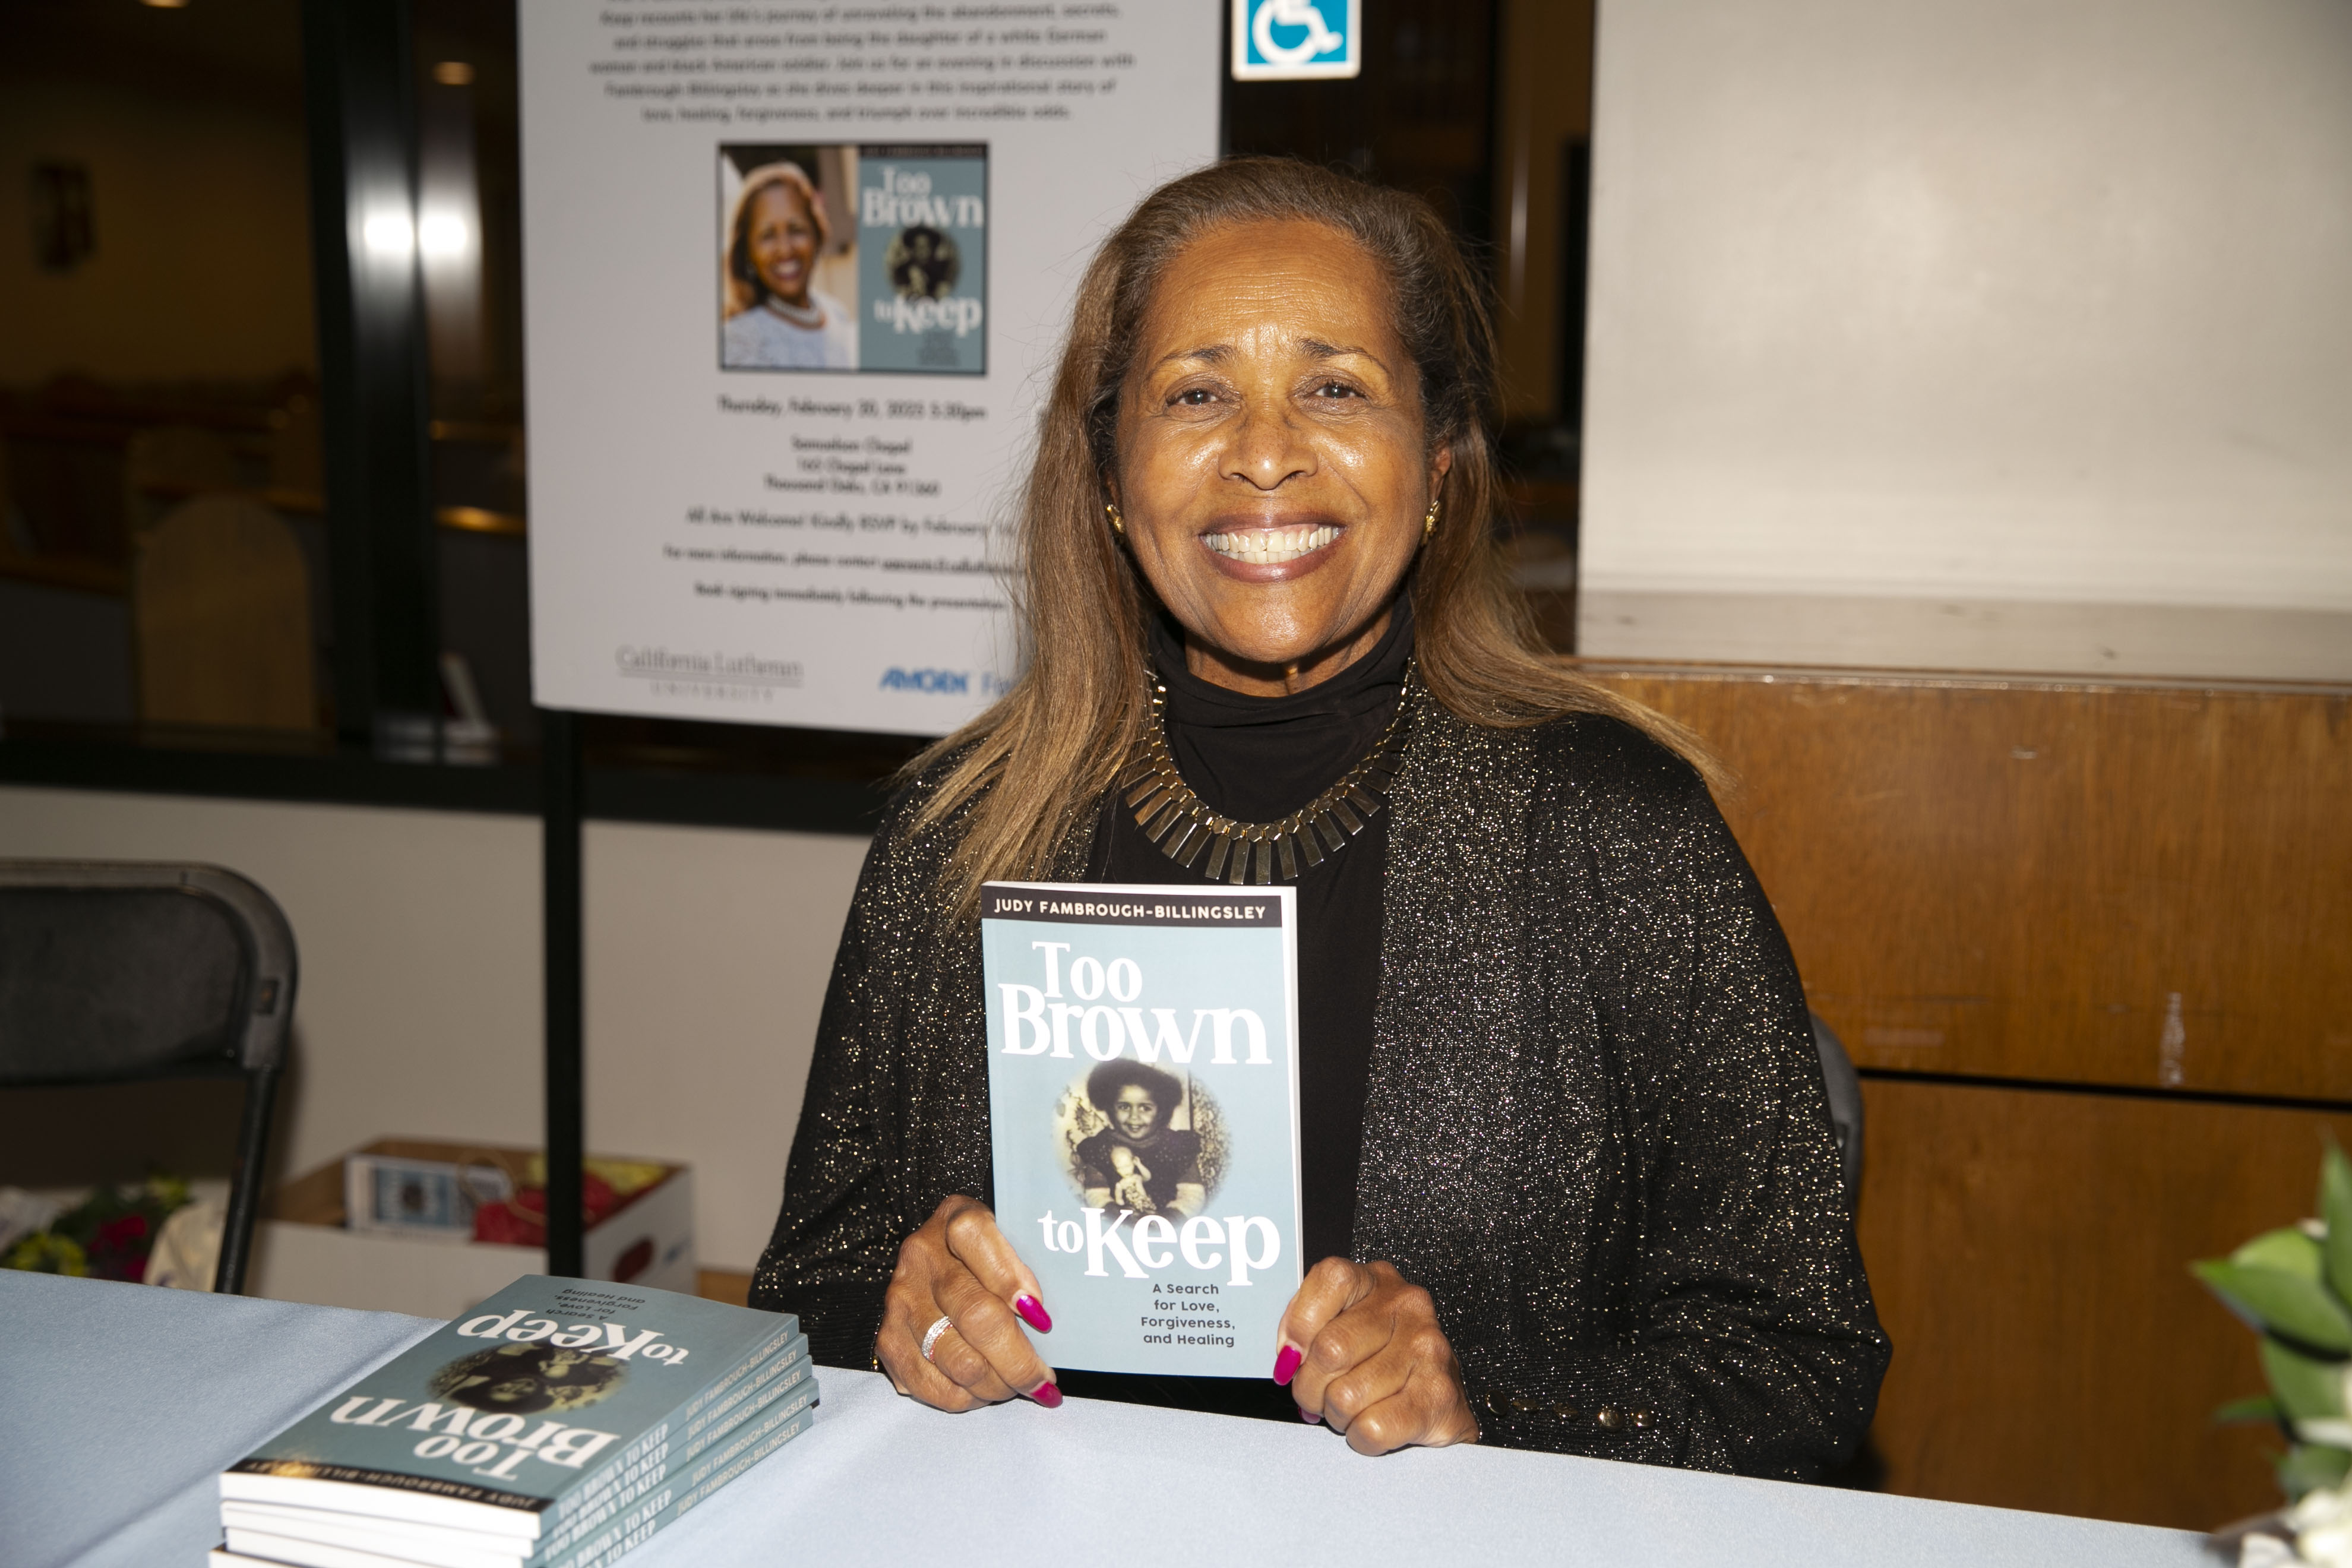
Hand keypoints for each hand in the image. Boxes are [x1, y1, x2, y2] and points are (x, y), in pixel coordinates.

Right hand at [877, 1195, 1060, 1410]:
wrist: (929, 1267)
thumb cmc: (982, 1258)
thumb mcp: (1006, 1239)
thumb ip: (1023, 1267)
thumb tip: (1041, 1319)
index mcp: (954, 1218)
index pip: (975, 1237)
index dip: (1010, 1279)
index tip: (1041, 1318)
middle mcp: (922, 1257)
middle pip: (975, 1314)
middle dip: (1019, 1360)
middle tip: (1044, 1381)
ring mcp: (901, 1300)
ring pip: (958, 1360)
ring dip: (998, 1385)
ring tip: (1019, 1388)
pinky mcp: (889, 1340)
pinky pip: (933, 1385)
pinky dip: (967, 1399)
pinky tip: (986, 1392)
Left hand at [1276, 1259, 1479, 1453]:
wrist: (1438, 1403)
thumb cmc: (1379, 1361)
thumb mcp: (1341, 1324)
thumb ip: (1306, 1325)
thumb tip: (1288, 1357)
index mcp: (1377, 1280)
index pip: (1331, 1279)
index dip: (1300, 1324)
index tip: (1292, 1355)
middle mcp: (1408, 1307)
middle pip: (1330, 1349)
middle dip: (1309, 1387)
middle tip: (1315, 1397)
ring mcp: (1428, 1349)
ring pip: (1346, 1396)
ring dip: (1336, 1416)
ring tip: (1348, 1411)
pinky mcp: (1439, 1396)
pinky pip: (1372, 1428)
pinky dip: (1359, 1438)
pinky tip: (1369, 1427)